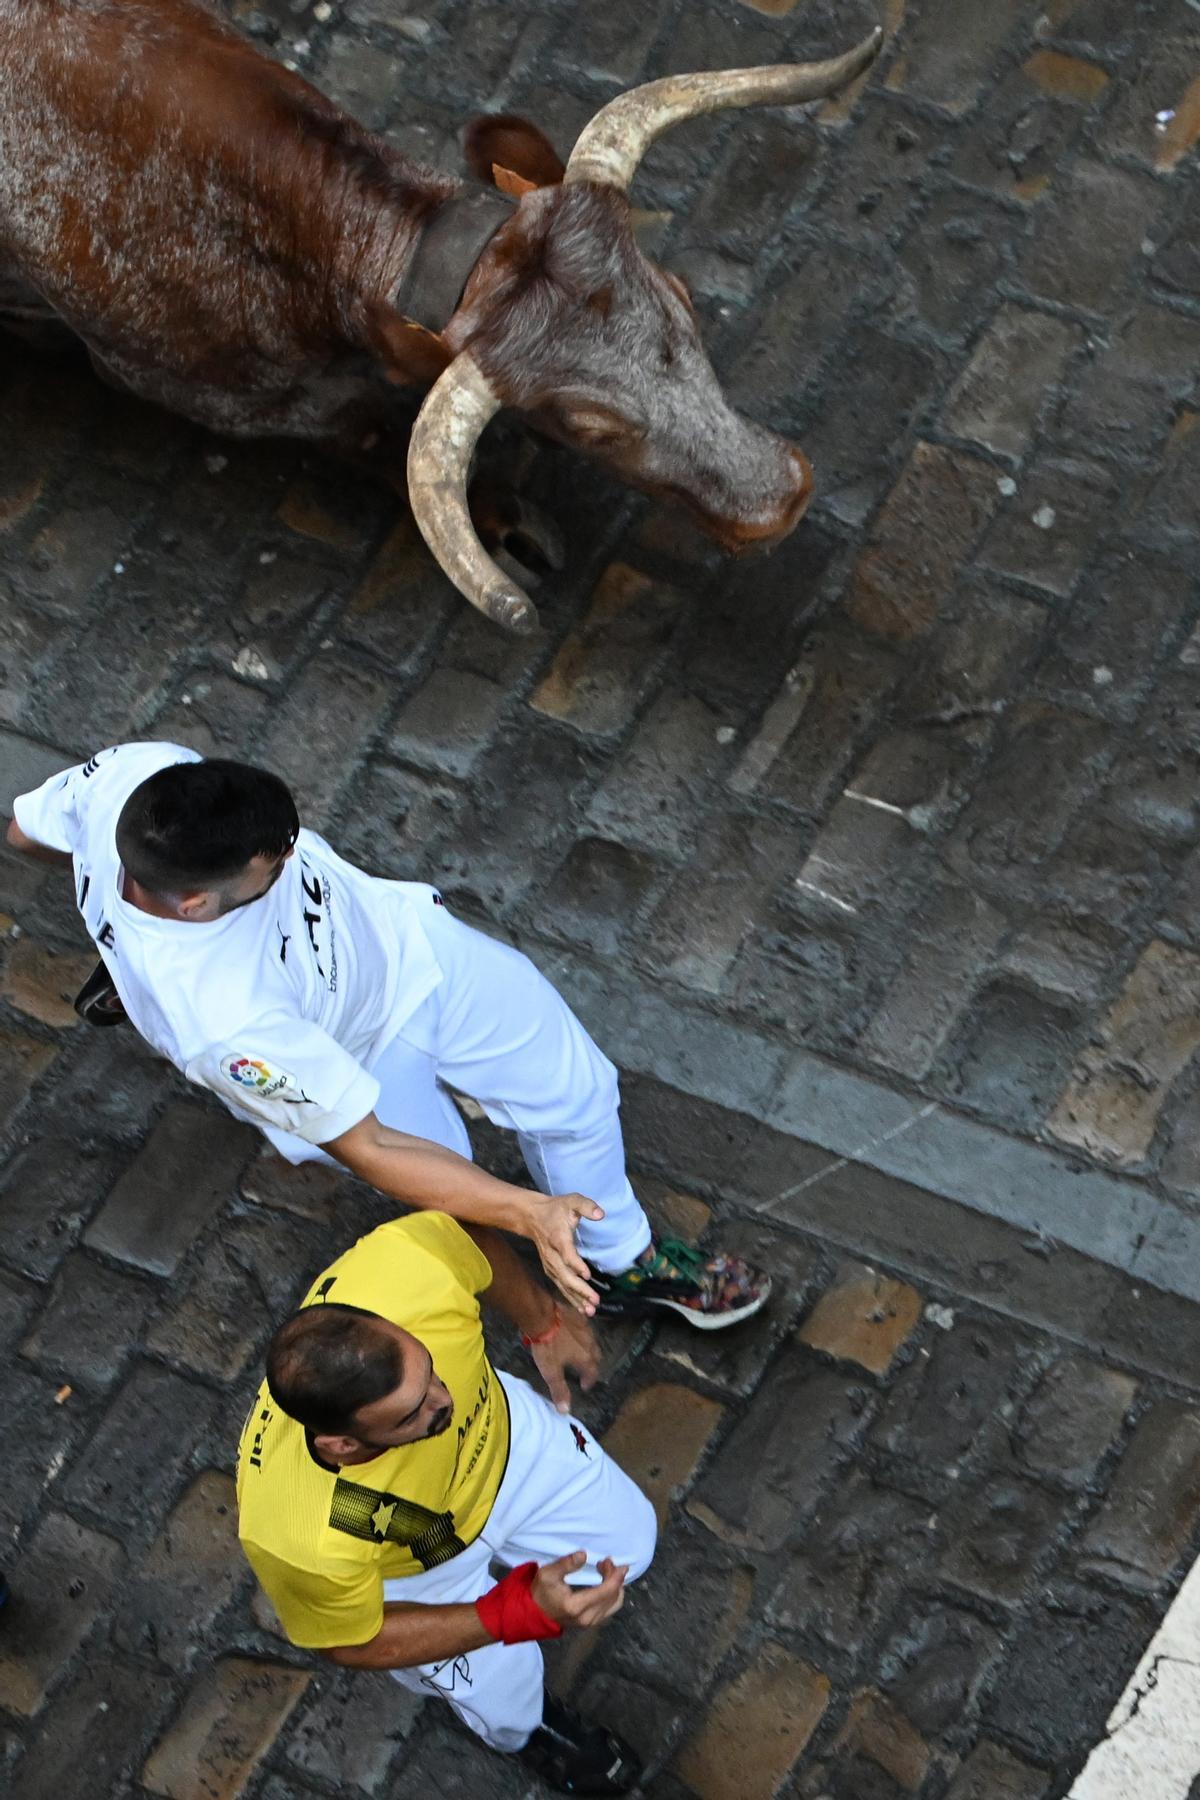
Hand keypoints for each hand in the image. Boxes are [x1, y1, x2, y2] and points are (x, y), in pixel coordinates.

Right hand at [523, 1193, 603, 1314]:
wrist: (531, 1217)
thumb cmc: (555, 1209)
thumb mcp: (572, 1201)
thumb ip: (586, 1206)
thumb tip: (601, 1214)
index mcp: (558, 1237)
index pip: (566, 1254)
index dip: (576, 1264)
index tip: (587, 1274)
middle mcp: (552, 1254)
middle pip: (565, 1275)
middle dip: (579, 1290)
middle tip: (594, 1300)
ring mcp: (550, 1264)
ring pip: (563, 1284)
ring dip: (576, 1299)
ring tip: (590, 1311)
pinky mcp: (551, 1269)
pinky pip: (561, 1286)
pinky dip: (571, 1298)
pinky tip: (582, 1308)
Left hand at [529, 1310, 600, 1413]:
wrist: (542, 1315)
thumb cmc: (547, 1346)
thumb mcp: (550, 1371)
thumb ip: (559, 1390)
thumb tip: (566, 1411)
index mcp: (585, 1358)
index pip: (593, 1373)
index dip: (589, 1381)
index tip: (584, 1386)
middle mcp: (590, 1343)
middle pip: (596, 1357)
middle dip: (592, 1366)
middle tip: (584, 1371)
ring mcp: (586, 1328)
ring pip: (592, 1342)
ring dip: (588, 1350)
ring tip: (580, 1354)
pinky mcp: (579, 1315)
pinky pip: (585, 1328)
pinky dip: (582, 1335)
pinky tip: (574, 1335)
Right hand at [531, 1552, 627, 1630]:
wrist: (536, 1612)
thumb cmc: (542, 1591)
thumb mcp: (548, 1574)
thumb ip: (566, 1564)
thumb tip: (583, 1555)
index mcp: (576, 1606)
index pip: (605, 1592)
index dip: (614, 1576)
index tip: (612, 1561)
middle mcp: (587, 1617)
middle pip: (613, 1596)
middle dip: (615, 1577)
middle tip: (606, 1562)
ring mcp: (590, 1622)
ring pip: (615, 1603)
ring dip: (615, 1585)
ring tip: (607, 1570)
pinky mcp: (592, 1622)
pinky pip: (610, 1608)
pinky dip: (613, 1593)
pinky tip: (606, 1581)